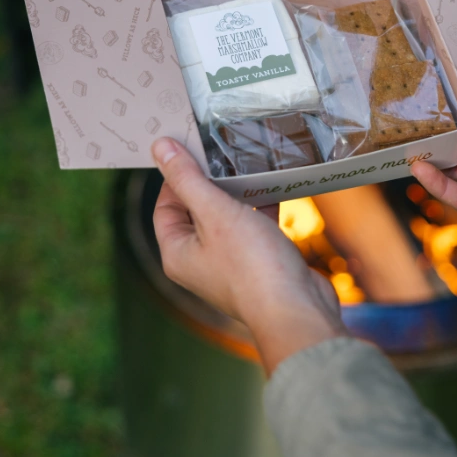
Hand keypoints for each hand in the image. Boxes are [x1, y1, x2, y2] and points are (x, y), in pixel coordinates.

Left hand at [151, 137, 345, 374]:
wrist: (297, 309)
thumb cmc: (251, 264)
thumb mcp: (215, 213)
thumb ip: (187, 179)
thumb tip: (159, 147)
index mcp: (177, 253)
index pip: (165, 205)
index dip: (176, 175)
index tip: (192, 146)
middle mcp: (198, 261)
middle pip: (196, 209)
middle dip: (211, 181)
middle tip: (221, 149)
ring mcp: (229, 263)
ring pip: (227, 217)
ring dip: (237, 192)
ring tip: (248, 161)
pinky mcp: (258, 262)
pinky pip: (253, 227)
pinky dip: (260, 207)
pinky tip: (273, 187)